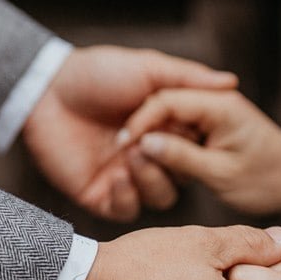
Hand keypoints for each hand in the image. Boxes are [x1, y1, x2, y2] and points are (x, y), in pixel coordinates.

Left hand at [23, 47, 238, 221]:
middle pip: (184, 178)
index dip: (196, 144)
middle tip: (153, 143)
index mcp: (164, 130)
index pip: (197, 150)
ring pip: (160, 199)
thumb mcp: (149, 69)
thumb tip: (232, 81)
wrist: (48, 89)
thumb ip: (188, 78)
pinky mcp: (99, 194)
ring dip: (153, 179)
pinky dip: (129, 196)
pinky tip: (118, 174)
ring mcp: (125, 177)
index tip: (186, 129)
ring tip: (132, 155)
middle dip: (174, 163)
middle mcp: (148, 156)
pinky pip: (126, 210)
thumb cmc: (99, 73)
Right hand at [116, 89, 280, 213]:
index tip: (121, 146)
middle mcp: (213, 101)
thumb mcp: (221, 173)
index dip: (139, 123)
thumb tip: (144, 144)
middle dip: (142, 131)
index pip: (165, 101)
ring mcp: (212, 112)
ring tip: (139, 165)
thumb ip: (181, 157)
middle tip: (124, 160)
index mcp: (218, 106)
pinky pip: (178, 129)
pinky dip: (166, 145)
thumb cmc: (267, 180)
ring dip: (153, 140)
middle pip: (162, 106)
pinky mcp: (210, 126)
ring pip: (167, 118)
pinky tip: (158, 165)